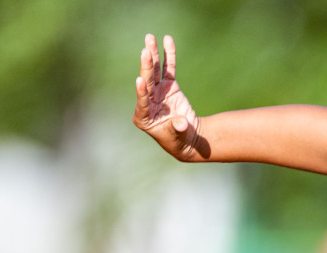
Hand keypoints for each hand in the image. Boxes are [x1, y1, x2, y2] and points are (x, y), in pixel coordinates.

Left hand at [133, 33, 206, 160]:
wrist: (187, 137)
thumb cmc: (179, 140)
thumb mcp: (178, 136)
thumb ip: (178, 129)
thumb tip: (180, 123)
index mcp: (144, 117)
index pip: (142, 102)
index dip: (141, 92)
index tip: (139, 80)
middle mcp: (148, 101)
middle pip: (146, 81)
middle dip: (146, 66)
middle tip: (145, 51)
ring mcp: (158, 92)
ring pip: (155, 71)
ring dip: (153, 55)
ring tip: (149, 38)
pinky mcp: (168, 86)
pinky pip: (168, 68)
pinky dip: (168, 55)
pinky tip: (167, 40)